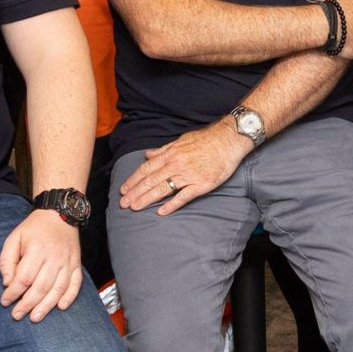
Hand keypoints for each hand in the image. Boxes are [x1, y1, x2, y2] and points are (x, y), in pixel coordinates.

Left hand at [0, 210, 83, 320]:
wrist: (60, 214)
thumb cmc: (33, 229)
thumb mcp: (14, 238)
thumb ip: (7, 260)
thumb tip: (7, 283)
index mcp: (37, 250)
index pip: (24, 277)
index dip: (13, 292)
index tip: (4, 301)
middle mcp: (54, 257)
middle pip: (41, 287)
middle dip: (27, 304)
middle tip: (17, 315)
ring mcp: (68, 261)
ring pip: (58, 288)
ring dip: (47, 306)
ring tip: (35, 317)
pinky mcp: (76, 264)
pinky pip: (76, 283)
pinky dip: (70, 296)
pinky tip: (61, 307)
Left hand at [119, 118, 251, 215]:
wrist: (229, 139)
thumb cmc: (206, 139)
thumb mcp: (181, 140)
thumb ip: (163, 149)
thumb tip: (147, 154)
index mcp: (170, 154)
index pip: (147, 169)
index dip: (133, 180)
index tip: (123, 190)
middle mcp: (176, 164)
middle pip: (151, 180)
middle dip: (135, 193)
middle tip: (123, 204)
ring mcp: (188, 175)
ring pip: (163, 189)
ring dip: (147, 199)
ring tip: (135, 208)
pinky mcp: (201, 184)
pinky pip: (183, 196)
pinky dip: (171, 204)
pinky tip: (161, 211)